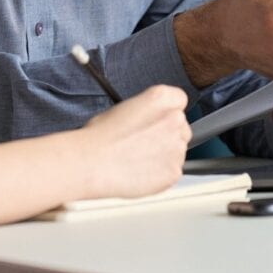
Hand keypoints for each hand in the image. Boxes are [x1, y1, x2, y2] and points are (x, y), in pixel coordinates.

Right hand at [79, 85, 189, 199]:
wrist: (91, 163)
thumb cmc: (99, 137)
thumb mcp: (122, 109)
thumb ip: (144, 111)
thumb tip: (148, 121)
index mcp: (160, 98)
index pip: (179, 99)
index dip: (167, 111)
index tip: (158, 119)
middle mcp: (174, 119)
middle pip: (181, 126)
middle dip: (167, 135)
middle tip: (145, 143)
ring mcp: (177, 146)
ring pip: (178, 151)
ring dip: (164, 155)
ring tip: (138, 160)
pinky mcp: (174, 171)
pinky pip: (173, 171)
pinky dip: (161, 174)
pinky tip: (140, 172)